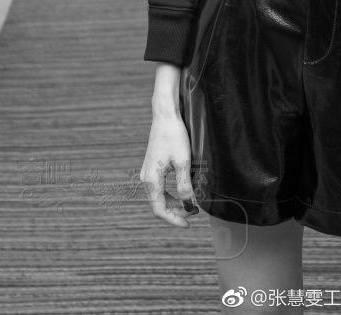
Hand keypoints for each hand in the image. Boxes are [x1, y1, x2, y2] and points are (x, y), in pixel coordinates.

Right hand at [140, 111, 199, 227]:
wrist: (165, 116)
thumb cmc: (174, 136)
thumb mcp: (183, 161)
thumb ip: (185, 184)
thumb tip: (189, 204)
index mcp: (151, 180)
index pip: (159, 209)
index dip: (173, 219)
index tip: (188, 224)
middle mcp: (146, 178)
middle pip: (159, 205)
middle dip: (176, 212)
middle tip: (194, 213)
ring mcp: (148, 173)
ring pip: (159, 197)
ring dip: (174, 203)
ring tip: (191, 205)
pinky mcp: (152, 167)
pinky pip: (160, 188)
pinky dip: (170, 194)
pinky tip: (183, 193)